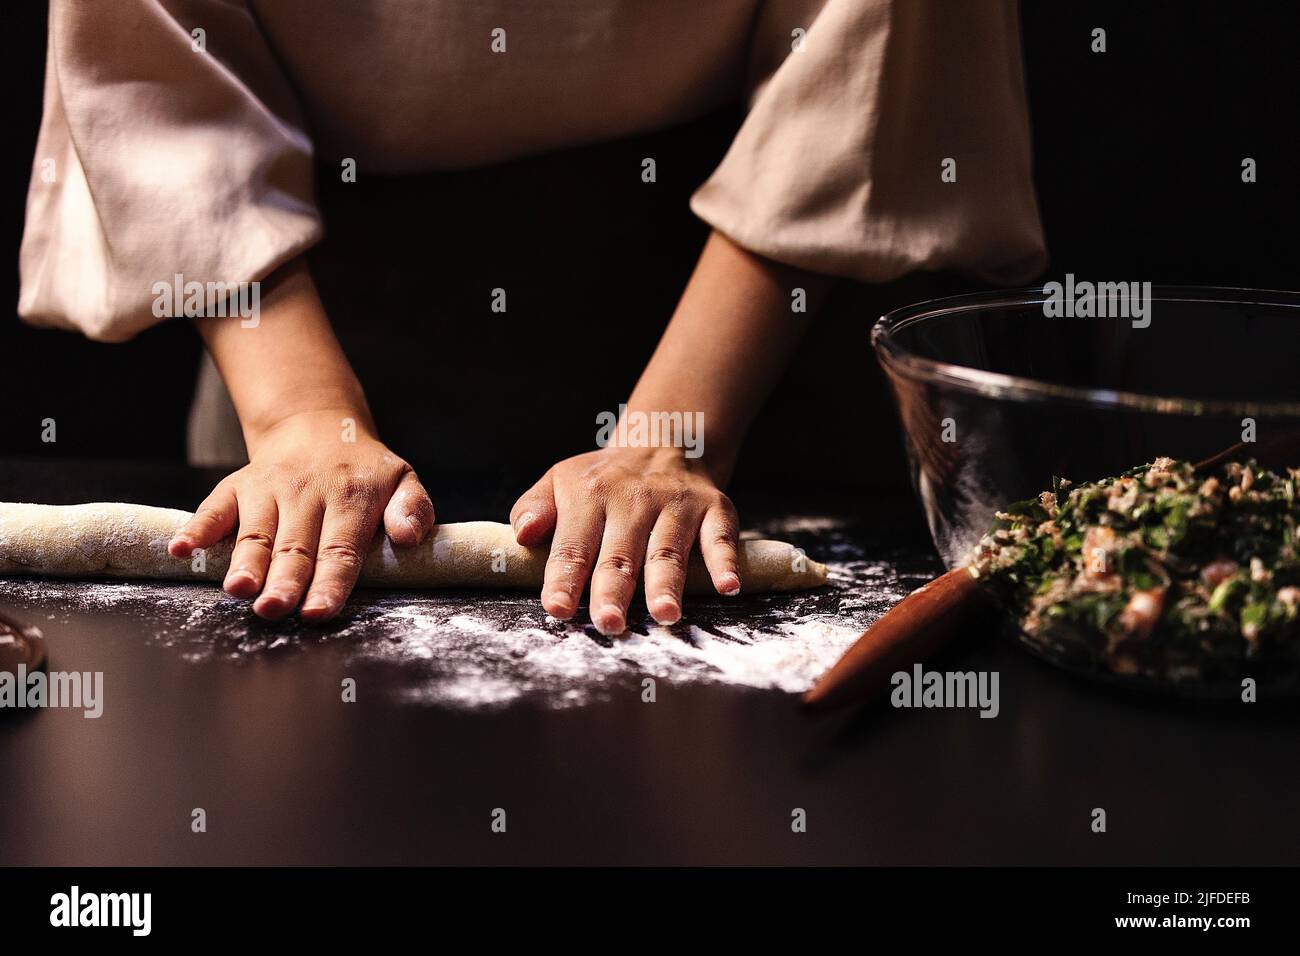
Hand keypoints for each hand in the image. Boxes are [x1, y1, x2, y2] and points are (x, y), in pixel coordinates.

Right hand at [167, 409, 433, 621]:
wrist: (318, 426)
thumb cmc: (365, 471)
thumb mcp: (403, 480)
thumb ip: (414, 509)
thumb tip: (410, 537)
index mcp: (352, 498)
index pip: (341, 549)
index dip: (330, 583)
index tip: (318, 612)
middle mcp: (307, 493)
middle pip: (295, 546)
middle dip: (284, 580)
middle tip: (274, 609)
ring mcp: (268, 489)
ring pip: (255, 532)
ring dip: (244, 562)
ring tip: (238, 589)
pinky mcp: (237, 486)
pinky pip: (214, 507)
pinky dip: (197, 528)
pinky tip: (183, 549)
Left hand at [511, 446, 740, 634]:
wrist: (663, 441)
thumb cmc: (602, 479)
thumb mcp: (560, 480)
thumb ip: (534, 507)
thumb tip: (522, 535)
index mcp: (589, 495)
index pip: (573, 545)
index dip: (564, 579)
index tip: (558, 609)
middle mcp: (633, 499)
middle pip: (620, 552)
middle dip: (613, 589)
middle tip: (609, 622)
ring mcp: (675, 504)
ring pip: (668, 549)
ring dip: (666, 582)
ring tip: (664, 614)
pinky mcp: (713, 507)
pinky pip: (720, 536)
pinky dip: (725, 561)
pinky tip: (727, 586)